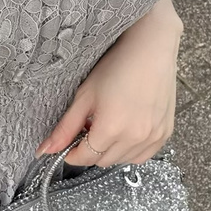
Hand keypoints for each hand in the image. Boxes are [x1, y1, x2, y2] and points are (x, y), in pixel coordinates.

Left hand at [34, 0, 182, 167]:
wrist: (151, 49)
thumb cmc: (117, 66)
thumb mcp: (84, 95)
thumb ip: (66, 127)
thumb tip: (45, 150)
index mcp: (111, 129)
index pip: (85, 158)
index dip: (73, 153)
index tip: (69, 145)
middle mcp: (135, 138)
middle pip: (103, 161)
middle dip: (91, 150)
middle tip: (89, 127)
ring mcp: (153, 137)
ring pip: (123, 160)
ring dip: (111, 150)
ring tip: (108, 125)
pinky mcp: (165, 133)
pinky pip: (144, 155)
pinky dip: (131, 150)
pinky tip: (126, 130)